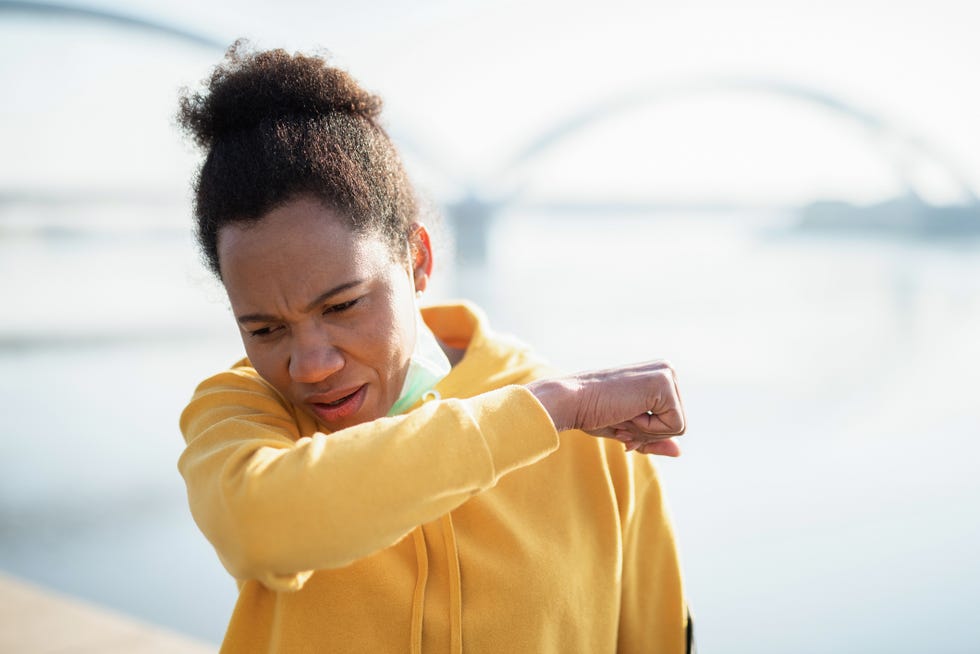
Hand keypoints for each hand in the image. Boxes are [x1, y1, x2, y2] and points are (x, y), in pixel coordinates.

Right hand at [527, 361, 685, 456]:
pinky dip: (647, 429)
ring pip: (678, 427)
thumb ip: (654, 439)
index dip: (646, 434)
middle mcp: (666, 370)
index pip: (671, 421)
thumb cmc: (592, 413)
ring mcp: (666, 374)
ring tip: (621, 413)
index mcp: (658, 377)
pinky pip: (673, 426)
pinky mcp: (664, 383)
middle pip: (678, 424)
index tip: (621, 420)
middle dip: (647, 434)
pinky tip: (626, 411)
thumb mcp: (628, 430)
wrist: (572, 401)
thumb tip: (679, 452)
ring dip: (645, 432)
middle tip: (620, 417)